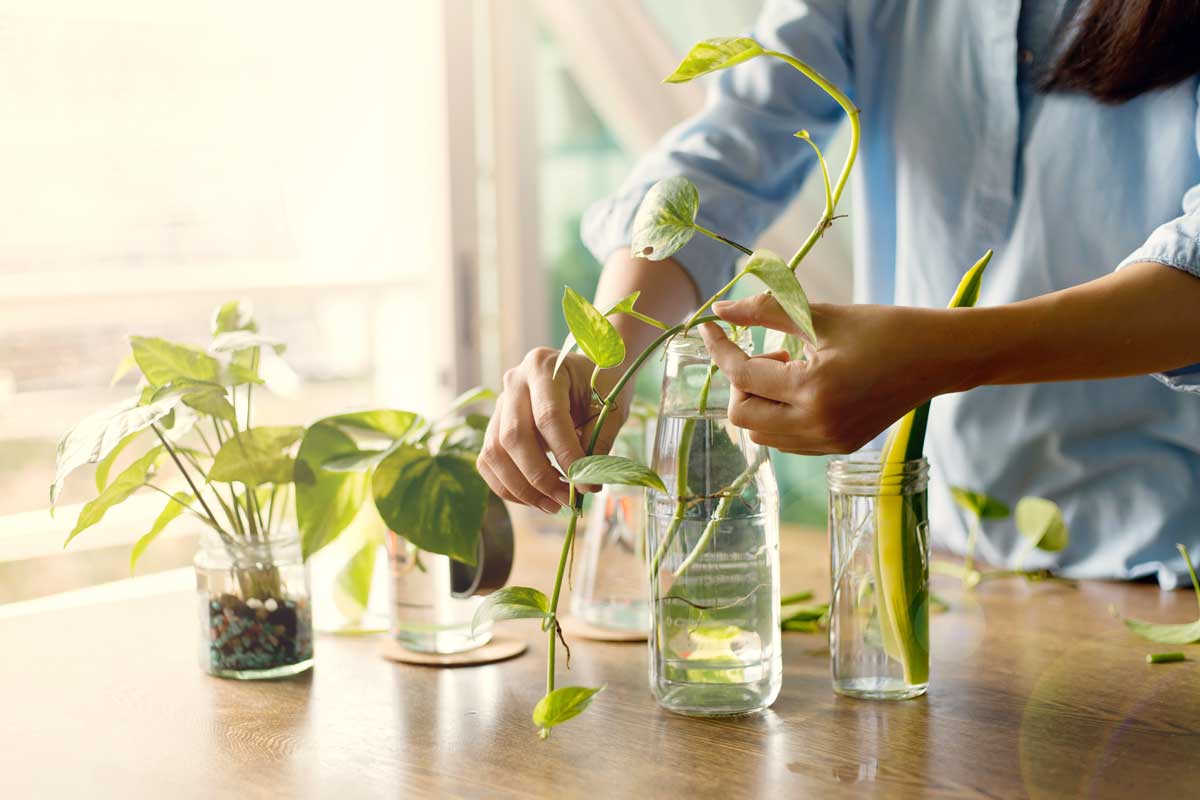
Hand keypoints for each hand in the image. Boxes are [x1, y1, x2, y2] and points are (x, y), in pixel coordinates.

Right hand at [477, 348, 626, 512]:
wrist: (587, 373)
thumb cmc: (602, 387)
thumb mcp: (610, 408)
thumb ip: (598, 442)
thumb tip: (584, 485)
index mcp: (544, 367)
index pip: (548, 417)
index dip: (565, 454)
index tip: (584, 484)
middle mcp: (514, 382)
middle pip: (514, 436)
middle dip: (540, 476)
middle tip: (567, 499)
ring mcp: (500, 403)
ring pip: (495, 452)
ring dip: (522, 487)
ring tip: (552, 505)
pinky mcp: (494, 425)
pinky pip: (488, 462)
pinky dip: (507, 487)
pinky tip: (534, 498)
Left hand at [700, 295, 957, 453]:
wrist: (939, 358)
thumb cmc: (884, 329)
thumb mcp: (821, 315)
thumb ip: (765, 311)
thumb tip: (719, 308)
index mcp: (813, 389)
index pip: (742, 375)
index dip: (719, 348)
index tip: (707, 326)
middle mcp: (817, 425)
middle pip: (742, 414)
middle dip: (740, 381)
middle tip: (767, 353)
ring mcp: (828, 442)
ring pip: (761, 432)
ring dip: (759, 399)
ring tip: (790, 368)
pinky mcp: (838, 448)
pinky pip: (786, 440)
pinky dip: (778, 415)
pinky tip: (802, 387)